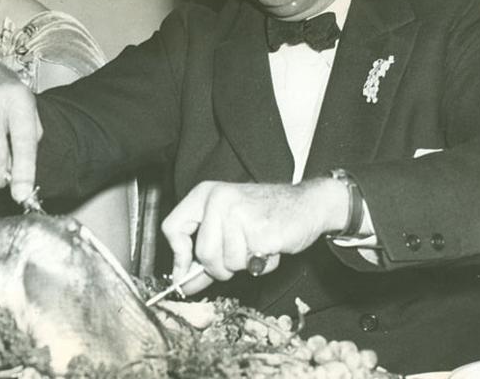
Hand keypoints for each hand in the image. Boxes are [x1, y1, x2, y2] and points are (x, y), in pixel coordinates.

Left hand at [161, 177, 346, 294]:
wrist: (307, 203)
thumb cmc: (265, 215)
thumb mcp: (227, 228)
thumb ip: (202, 257)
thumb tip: (182, 284)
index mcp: (206, 194)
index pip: (172, 227)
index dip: (178, 256)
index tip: (185, 272)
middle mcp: (219, 199)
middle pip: (203, 253)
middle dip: (220, 268)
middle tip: (238, 258)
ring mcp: (240, 212)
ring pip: (227, 262)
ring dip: (244, 264)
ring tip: (257, 245)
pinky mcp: (261, 229)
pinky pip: (250, 264)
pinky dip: (262, 265)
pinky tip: (269, 247)